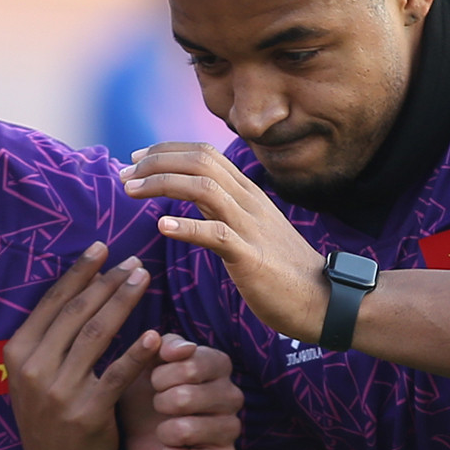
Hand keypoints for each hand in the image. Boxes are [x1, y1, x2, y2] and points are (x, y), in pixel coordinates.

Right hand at [5, 243, 160, 449]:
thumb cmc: (53, 414)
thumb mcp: (34, 375)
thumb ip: (48, 336)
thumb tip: (78, 286)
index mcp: (17, 353)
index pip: (53, 302)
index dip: (80, 272)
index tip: (102, 247)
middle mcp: (34, 369)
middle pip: (77, 312)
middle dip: (108, 281)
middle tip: (134, 260)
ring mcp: (59, 391)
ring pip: (98, 334)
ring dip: (124, 301)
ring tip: (144, 278)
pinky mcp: (87, 412)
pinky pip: (116, 374)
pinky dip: (136, 353)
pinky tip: (155, 334)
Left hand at [120, 143, 329, 342]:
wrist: (325, 300)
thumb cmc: (285, 272)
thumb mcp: (252, 231)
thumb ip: (224, 212)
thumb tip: (191, 201)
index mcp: (248, 194)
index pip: (205, 153)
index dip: (167, 150)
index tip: (136, 159)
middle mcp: (249, 202)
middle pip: (199, 161)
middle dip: (156, 161)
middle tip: (124, 174)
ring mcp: (251, 227)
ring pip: (203, 187)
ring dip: (161, 183)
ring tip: (131, 191)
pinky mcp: (251, 257)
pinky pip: (216, 233)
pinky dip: (187, 226)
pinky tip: (162, 226)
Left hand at [122, 334, 242, 449]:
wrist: (139, 432)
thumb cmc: (147, 390)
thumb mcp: (148, 361)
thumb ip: (165, 345)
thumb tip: (183, 348)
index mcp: (219, 365)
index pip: (191, 365)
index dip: (162, 376)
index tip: (154, 381)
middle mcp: (232, 396)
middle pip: (186, 398)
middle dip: (160, 403)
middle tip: (159, 407)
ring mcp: (231, 429)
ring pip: (187, 430)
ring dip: (164, 432)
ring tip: (164, 431)